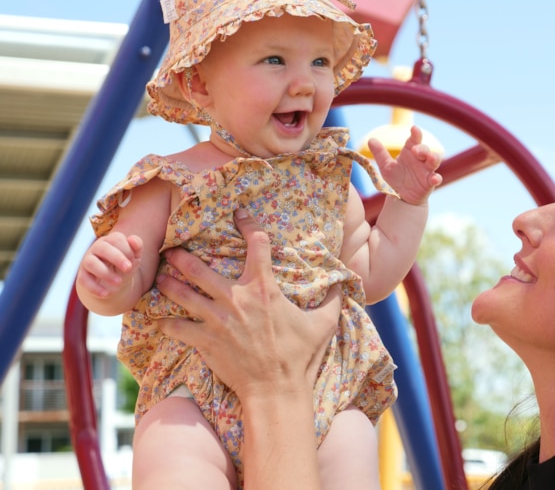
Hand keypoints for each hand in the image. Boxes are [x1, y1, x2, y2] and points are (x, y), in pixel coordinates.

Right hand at [76, 232, 142, 298]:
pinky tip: (106, 294)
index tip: (133, 262)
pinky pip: (84, 280)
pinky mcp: (82, 275)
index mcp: (111, 241)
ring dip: (105, 273)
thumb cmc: (125, 265)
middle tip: (128, 268)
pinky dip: (95, 288)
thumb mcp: (135, 257)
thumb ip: (137, 247)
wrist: (114, 283)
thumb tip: (132, 239)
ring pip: (91, 263)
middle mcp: (97, 248)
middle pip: (102, 248)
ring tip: (119, 283)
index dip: (126, 250)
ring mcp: (87, 261)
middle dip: (117, 258)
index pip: (116, 239)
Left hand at [157, 208, 340, 398]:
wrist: (275, 390)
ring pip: (181, 294)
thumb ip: (332, 302)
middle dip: (182, 256)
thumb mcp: (323, 325)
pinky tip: (160, 319)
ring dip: (168, 284)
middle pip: (199, 269)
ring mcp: (216, 319)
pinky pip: (176, 327)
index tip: (239, 216)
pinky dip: (165, 322)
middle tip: (172, 249)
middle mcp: (236, 298)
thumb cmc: (299, 357)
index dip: (248, 226)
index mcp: (264, 288)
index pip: (257, 245)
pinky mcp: (204, 340)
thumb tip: (343, 286)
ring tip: (160, 277)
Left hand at [368, 125, 441, 204]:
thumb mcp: (386, 166)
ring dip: (434, 158)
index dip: (416, 134)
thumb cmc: (396, 178)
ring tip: (431, 158)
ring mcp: (426, 170)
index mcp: (410, 152)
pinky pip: (436, 178)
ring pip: (434, 161)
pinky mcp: (430, 182)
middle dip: (422, 149)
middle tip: (415, 150)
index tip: (414, 128)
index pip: (414, 140)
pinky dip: (436, 178)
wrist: (402, 197)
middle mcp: (420, 159)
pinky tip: (435, 179)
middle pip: (425, 150)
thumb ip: (380, 153)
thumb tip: (370, 140)